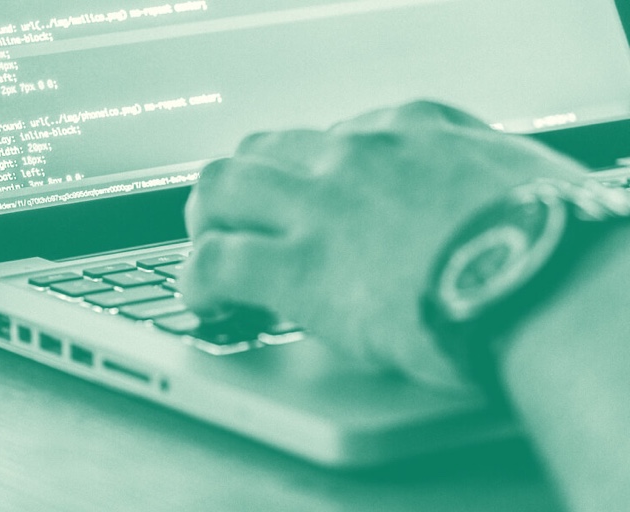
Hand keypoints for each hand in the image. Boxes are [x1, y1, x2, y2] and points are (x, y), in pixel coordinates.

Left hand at [180, 100, 588, 388]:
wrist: (552, 284)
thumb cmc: (555, 239)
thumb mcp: (522, 175)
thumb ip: (479, 174)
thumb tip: (477, 194)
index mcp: (409, 131)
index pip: (330, 138)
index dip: (306, 175)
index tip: (304, 203)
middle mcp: (355, 157)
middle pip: (263, 151)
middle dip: (240, 186)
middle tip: (235, 220)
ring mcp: (322, 208)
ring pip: (223, 190)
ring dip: (207, 221)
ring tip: (208, 254)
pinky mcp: (302, 269)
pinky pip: (216, 263)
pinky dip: (197, 281)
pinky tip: (205, 301)